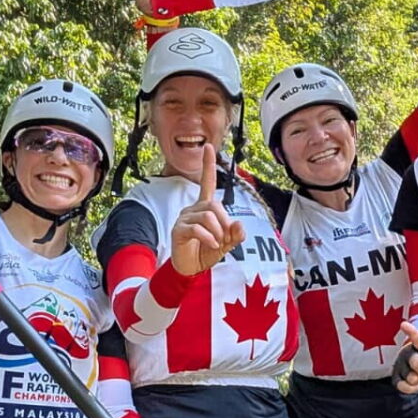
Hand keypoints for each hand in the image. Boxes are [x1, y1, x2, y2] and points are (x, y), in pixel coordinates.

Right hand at [168, 152, 244, 275]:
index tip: (208, 147)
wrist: (190, 270)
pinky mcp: (178, 230)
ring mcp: (184, 218)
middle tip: (225, 238)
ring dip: (217, 232)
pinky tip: (212, 245)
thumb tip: (238, 224)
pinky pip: (196, 228)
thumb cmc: (207, 252)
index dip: (208, 166)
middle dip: (224, 222)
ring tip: (217, 244)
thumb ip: (235, 234)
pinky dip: (208, 237)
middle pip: (214, 205)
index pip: (207, 183)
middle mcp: (193, 209)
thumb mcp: (227, 244)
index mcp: (205, 208)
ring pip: (207, 216)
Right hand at [391, 321, 417, 394]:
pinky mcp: (396, 376)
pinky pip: (401, 385)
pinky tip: (417, 386)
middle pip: (414, 360)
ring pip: (409, 375)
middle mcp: (408, 354)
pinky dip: (411, 389)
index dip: (411, 332)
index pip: (416, 338)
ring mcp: (401, 365)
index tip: (404, 325)